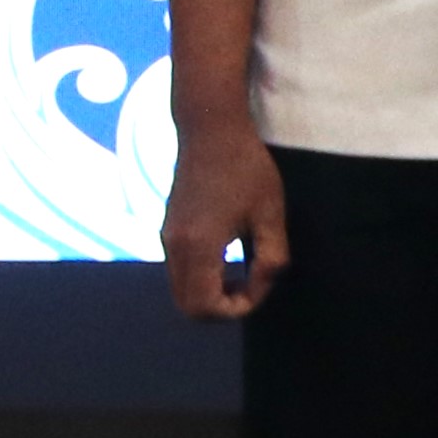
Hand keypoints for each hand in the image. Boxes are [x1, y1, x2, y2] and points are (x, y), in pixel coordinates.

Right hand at [161, 115, 287, 320]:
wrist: (209, 130)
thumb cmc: (246, 167)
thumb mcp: (270, 213)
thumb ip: (271, 256)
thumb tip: (264, 284)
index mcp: (198, 246)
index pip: (206, 306)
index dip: (239, 308)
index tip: (264, 284)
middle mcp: (174, 247)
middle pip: (188, 307)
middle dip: (222, 308)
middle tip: (254, 287)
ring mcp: (166, 239)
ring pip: (181, 291)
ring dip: (212, 294)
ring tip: (245, 273)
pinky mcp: (167, 230)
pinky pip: (180, 272)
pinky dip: (202, 278)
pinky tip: (229, 258)